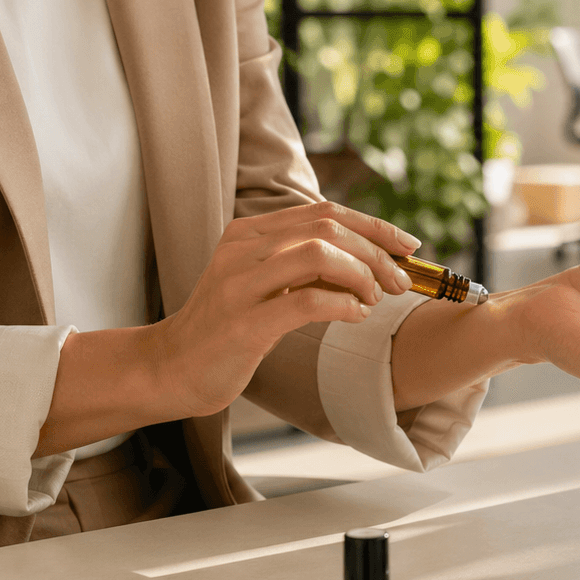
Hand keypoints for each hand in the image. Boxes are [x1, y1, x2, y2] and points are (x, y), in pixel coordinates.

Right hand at [153, 201, 421, 416]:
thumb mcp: (264, 285)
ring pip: (320, 255)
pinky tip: (356, 316)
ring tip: (375, 300)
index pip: (324, 211)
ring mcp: (240, 283)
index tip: (408, 246)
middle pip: (328, 228)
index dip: (374, 226)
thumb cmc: (227, 330)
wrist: (171, 368)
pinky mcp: (244, 322)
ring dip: (363, 275)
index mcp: (249, 233)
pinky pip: (307, 300)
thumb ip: (303, 266)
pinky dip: (343, 304)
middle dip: (376, 253)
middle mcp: (243, 248)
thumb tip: (367, 259)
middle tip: (400, 282)